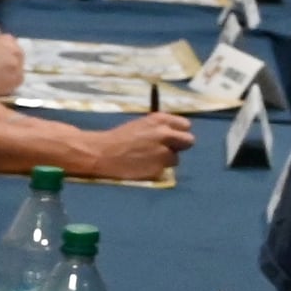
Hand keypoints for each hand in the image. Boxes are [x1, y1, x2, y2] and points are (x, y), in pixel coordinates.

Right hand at [62, 114, 193, 180]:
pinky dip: (155, 170)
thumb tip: (173, 134)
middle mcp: (165, 135)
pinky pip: (163, 171)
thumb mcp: (141, 124)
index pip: (186, 126)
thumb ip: (160, 128)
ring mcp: (163, 153)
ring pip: (175, 159)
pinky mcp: (158, 170)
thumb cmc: (118, 137)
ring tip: (148, 160)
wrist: (101, 154)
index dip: (178, 132)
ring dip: (165, 160)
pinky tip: (143, 167)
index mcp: (160, 120)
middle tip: (166, 150)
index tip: (172, 136)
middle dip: (179, 146)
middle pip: (188, 141)